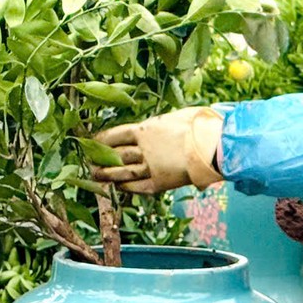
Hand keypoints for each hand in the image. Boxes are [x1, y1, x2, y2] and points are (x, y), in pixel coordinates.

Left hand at [92, 106, 224, 194]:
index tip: (93, 141)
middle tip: (89, 162)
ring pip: (123, 172)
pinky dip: (127, 187)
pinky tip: (119, 187)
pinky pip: (138, 186)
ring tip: (97, 177)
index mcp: (147, 129)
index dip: (102, 139)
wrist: (213, 146)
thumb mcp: (181, 115)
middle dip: (101, 158)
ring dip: (108, 175)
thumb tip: (171, 121)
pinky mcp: (160, 182)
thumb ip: (168, 121)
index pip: (116, 134)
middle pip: (116, 154)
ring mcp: (151, 166)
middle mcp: (144, 148)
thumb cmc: (200, 126)